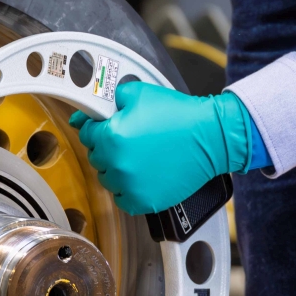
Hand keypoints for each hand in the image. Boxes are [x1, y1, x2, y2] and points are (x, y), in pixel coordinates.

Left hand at [72, 83, 254, 215]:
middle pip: (96, 158)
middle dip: (106, 148)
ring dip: (116, 170)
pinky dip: (128, 190)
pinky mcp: (145, 201)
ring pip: (108, 180)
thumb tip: (90, 110)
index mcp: (111, 137)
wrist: (209, 137)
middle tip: (126, 141)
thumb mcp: (140, 93)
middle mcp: (117, 164)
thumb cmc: (178, 115)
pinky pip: (123, 200)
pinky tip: (140, 177)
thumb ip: (111, 99)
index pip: (86, 134)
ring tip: (136, 158)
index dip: (95, 128)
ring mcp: (131, 186)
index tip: (103, 128)